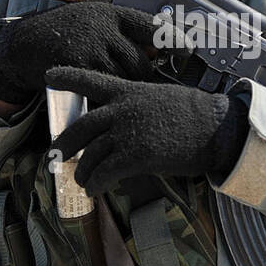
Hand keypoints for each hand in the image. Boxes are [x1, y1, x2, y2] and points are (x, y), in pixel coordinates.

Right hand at [0, 2, 157, 105]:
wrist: (23, 45)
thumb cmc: (63, 35)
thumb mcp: (92, 23)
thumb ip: (121, 33)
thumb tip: (156, 49)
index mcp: (110, 14)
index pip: (150, 25)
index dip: (172, 38)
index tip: (188, 50)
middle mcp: (103, 28)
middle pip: (140, 61)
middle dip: (143, 77)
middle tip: (139, 85)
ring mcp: (90, 48)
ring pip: (124, 78)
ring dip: (125, 89)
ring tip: (117, 91)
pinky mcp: (78, 67)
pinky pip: (104, 90)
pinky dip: (106, 98)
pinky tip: (101, 98)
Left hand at [47, 66, 248, 195]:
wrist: (217, 128)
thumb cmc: (197, 115)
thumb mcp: (162, 98)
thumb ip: (138, 107)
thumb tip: (126, 123)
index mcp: (129, 91)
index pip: (91, 81)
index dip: (68, 77)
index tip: (49, 75)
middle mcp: (122, 110)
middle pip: (81, 127)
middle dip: (64, 144)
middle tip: (55, 156)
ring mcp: (127, 132)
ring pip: (90, 154)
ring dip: (82, 171)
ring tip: (82, 181)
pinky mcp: (135, 156)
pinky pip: (104, 173)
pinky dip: (96, 184)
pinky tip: (94, 190)